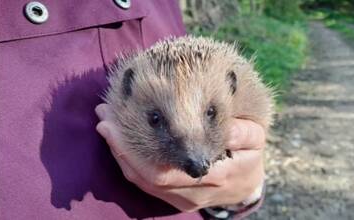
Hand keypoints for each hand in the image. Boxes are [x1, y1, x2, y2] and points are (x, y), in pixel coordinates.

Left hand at [95, 103, 264, 211]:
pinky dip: (130, 164)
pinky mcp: (176, 200)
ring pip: (142, 182)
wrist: (247, 184)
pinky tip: (120, 144)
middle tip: (104, 117)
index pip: (163, 168)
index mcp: (213, 175)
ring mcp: (182, 200)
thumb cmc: (249, 156)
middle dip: (119, 147)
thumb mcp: (256, 138)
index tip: (114, 120)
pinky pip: (146, 185)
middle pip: (145, 176)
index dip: (134, 148)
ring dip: (120, 154)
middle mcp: (192, 193)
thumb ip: (241, 133)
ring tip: (107, 126)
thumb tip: (222, 126)